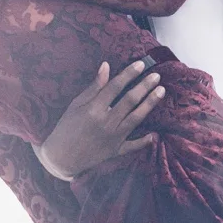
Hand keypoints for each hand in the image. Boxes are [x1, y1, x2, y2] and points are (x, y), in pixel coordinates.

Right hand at [35, 60, 163, 180]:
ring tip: (161, 91)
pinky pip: (133, 146)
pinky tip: (154, 134)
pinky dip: (144, 141)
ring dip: (150, 104)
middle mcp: (106, 122)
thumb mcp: (75, 105)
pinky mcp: (115, 151)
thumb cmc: (66, 128)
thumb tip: (106, 66)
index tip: (140, 64)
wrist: (61, 158)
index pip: (116, 86)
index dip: (129, 74)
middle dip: (145, 86)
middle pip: (130, 100)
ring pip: (136, 118)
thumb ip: (93, 87)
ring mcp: (113, 138)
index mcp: (94, 109)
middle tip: (157, 76)